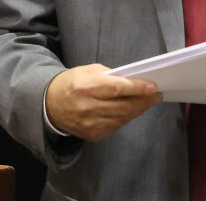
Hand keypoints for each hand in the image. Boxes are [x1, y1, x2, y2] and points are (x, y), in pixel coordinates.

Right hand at [45, 64, 161, 140]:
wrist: (49, 105)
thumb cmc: (71, 83)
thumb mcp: (86, 71)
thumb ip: (108, 75)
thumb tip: (131, 81)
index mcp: (87, 87)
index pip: (117, 89)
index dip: (137, 88)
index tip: (152, 87)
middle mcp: (89, 107)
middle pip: (124, 106)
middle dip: (144, 101)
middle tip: (156, 95)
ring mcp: (91, 124)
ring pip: (123, 118)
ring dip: (138, 110)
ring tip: (147, 102)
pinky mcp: (92, 134)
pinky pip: (116, 126)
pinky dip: (126, 118)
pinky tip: (131, 110)